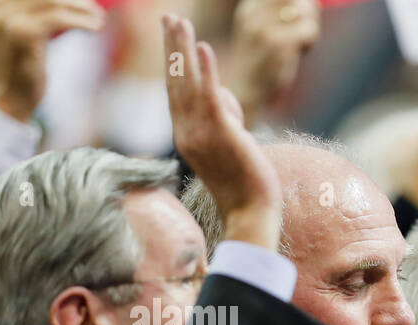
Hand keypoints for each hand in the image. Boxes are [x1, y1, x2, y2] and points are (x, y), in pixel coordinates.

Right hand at [0, 0, 104, 121]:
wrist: (9, 95)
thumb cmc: (21, 63)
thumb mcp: (24, 30)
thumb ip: (37, 12)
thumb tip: (72, 2)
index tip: (84, 1)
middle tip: (95, 9)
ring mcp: (8, 18)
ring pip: (54, 1)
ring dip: (82, 9)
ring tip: (99, 19)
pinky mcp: (24, 33)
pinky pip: (59, 18)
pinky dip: (82, 21)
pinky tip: (96, 28)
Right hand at [163, 15, 281, 250]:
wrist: (250, 212)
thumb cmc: (244, 183)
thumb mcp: (229, 145)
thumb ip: (224, 119)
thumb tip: (225, 98)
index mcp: (186, 135)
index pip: (176, 92)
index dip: (173, 63)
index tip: (171, 38)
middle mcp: (187, 132)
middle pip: (176, 81)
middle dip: (172, 47)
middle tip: (168, 16)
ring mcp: (201, 133)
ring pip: (189, 83)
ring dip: (183, 49)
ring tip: (179, 21)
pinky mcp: (220, 134)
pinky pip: (211, 96)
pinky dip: (206, 70)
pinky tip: (203, 47)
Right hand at [228, 0, 319, 126]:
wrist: (245, 91)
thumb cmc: (261, 62)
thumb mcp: (261, 30)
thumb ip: (279, 13)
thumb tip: (311, 3)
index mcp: (249, 8)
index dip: (299, 3)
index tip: (298, 19)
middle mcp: (254, 15)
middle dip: (308, 11)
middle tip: (305, 30)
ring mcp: (264, 30)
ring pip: (304, 12)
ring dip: (310, 26)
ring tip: (301, 43)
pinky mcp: (278, 47)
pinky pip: (308, 30)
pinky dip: (310, 40)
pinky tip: (302, 51)